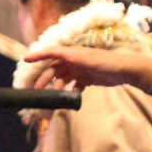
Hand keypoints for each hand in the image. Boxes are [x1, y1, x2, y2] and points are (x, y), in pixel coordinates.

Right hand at [20, 44, 143, 89]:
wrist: (125, 71)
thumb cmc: (108, 62)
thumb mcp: (89, 60)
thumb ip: (74, 58)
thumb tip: (59, 55)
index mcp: (72, 53)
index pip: (51, 53)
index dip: (38, 56)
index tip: (25, 60)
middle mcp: (74, 60)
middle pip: (54, 69)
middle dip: (44, 79)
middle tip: (36, 91)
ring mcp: (79, 70)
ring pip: (62, 79)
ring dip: (55, 87)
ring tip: (52, 98)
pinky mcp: (86, 79)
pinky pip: (73, 86)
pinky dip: (68, 92)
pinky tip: (67, 98)